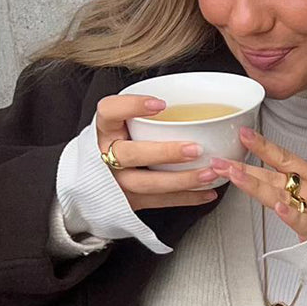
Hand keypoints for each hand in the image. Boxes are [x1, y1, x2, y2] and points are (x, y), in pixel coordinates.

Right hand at [95, 94, 221, 211]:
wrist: (98, 180)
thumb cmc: (121, 142)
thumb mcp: (125, 123)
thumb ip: (147, 114)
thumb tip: (193, 103)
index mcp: (105, 130)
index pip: (109, 111)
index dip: (131, 106)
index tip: (160, 103)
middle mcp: (106, 156)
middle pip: (130, 154)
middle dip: (165, 153)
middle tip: (194, 149)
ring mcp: (117, 182)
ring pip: (147, 184)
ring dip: (181, 180)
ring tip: (207, 174)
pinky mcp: (130, 202)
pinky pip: (160, 202)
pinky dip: (187, 198)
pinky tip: (206, 192)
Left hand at [210, 127, 306, 241]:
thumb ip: (296, 188)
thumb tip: (267, 179)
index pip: (284, 158)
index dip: (263, 146)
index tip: (243, 135)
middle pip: (274, 176)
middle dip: (244, 168)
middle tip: (220, 161)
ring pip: (281, 195)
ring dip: (256, 185)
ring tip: (235, 175)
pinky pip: (303, 222)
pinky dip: (291, 215)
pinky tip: (280, 207)